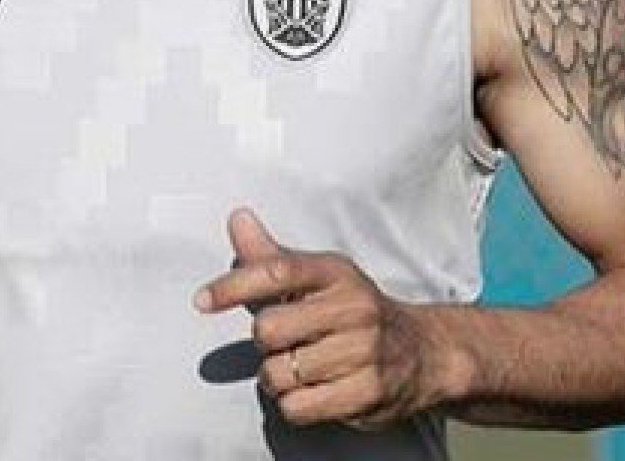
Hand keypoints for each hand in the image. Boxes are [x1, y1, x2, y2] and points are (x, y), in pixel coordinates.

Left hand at [194, 207, 450, 428]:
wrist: (423, 352)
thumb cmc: (353, 312)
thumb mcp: (318, 277)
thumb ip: (271, 255)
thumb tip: (236, 216)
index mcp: (336, 272)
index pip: (276, 272)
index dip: (233, 286)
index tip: (201, 301)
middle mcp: (353, 307)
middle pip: (269, 329)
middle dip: (265, 342)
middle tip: (285, 342)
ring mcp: (364, 351)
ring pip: (279, 373)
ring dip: (278, 377)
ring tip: (301, 368)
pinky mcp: (367, 392)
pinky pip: (298, 407)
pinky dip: (293, 405)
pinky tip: (312, 392)